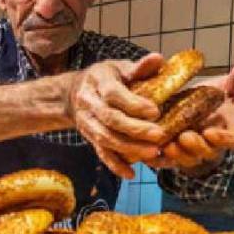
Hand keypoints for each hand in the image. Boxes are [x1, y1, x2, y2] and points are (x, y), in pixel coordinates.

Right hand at [69, 54, 167, 178]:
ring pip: (106, 139)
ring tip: (153, 153)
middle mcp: (89, 104)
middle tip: (160, 135)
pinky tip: (131, 174)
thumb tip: (158, 59)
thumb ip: (139, 68)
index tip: (155, 111)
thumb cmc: (104, 78)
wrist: (73, 93)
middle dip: (136, 129)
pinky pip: (101, 153)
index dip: (134, 104)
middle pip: (111, 119)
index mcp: (98, 82)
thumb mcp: (118, 67)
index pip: (114, 95)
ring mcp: (87, 123)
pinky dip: (115, 165)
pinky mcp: (89, 138)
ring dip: (129, 148)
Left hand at [159, 63, 233, 173]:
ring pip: (188, 159)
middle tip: (184, 136)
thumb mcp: (225, 89)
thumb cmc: (213, 101)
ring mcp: (194, 153)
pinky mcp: (175, 156)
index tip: (210, 132)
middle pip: (208, 152)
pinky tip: (152, 151)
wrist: (192, 110)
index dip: (224, 139)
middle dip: (196, 146)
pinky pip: (169, 162)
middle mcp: (213, 145)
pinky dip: (160, 158)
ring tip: (167, 145)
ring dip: (178, 154)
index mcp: (230, 129)